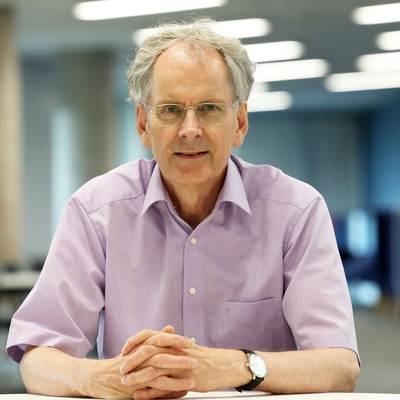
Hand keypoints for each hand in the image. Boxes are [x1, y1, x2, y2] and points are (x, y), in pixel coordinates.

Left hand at [120, 331, 249, 397]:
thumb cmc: (205, 357)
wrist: (223, 365)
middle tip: (121, 367)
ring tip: (125, 382)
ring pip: (153, 369)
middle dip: (131, 359)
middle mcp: (175, 349)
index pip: (150, 335)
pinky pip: (163, 386)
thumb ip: (171, 344)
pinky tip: (139, 395)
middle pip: (148, 351)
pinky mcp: (184, 379)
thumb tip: (158, 341)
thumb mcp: (186, 347)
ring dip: (136, 376)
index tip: (125, 348)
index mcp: (174, 341)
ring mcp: (179, 364)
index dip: (135, 340)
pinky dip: (149, 391)